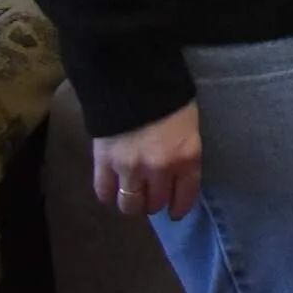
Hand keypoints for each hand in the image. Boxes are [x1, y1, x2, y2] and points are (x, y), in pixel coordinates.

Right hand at [93, 102, 201, 221]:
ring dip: (132, 203)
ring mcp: (130, 168)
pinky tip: (113, 189)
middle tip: (152, 196)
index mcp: (186, 156)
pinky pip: (104, 192)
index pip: (185, 195)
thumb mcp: (189, 125)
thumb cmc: (170, 98)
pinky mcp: (104, 163)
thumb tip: (177, 175)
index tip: (175, 213)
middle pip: (155, 203)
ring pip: (129, 204)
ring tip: (132, 195)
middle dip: (154, 202)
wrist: (133, 80)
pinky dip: (109, 195)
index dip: (179, 208)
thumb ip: (183, 152)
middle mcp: (159, 168)